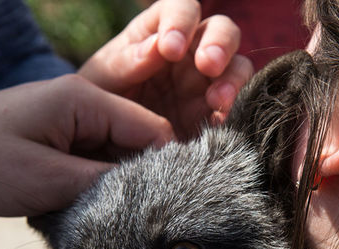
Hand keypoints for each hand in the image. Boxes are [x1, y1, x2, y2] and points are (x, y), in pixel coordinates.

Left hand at [0, 75, 172, 220]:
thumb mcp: (49, 180)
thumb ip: (108, 183)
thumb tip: (152, 192)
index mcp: (84, 99)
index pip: (151, 129)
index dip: (165, 167)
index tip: (168, 206)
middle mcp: (79, 107)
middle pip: (133, 144)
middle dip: (137, 181)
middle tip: (136, 221)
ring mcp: (63, 127)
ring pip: (111, 160)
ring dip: (110, 189)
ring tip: (104, 219)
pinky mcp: (50, 148)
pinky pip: (86, 168)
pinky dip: (89, 191)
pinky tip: (81, 213)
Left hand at [79, 0, 253, 138]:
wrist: (104, 145)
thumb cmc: (100, 100)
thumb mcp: (102, 79)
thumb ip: (127, 62)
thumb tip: (157, 46)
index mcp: (160, 31)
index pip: (182, 9)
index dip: (181, 22)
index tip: (170, 49)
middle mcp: (191, 52)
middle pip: (222, 31)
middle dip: (220, 44)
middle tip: (208, 66)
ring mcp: (208, 83)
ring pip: (238, 66)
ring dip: (233, 79)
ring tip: (218, 101)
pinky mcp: (216, 115)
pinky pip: (237, 108)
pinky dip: (233, 114)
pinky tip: (218, 126)